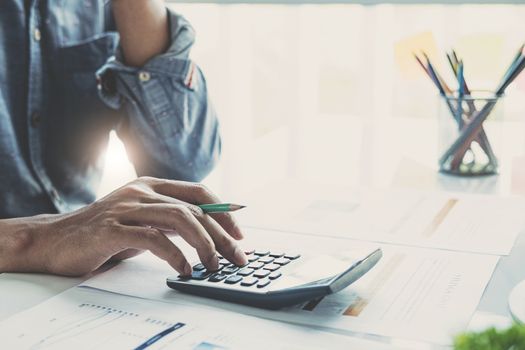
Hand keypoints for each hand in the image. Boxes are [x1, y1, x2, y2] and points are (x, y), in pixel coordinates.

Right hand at [11, 177, 246, 275]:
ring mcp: (126, 207)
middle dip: (222, 235)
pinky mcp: (112, 228)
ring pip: (179, 219)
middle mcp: (141, 191)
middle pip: (195, 209)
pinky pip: (153, 238)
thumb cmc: (101, 233)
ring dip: (204, 244)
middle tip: (237, 257)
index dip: (224, 211)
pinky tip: (184, 270)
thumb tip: (206, 231)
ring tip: (213, 266)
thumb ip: (168, 219)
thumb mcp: (141, 220)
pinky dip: (175, 256)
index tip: (239, 234)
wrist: (53, 240)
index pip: (198, 192)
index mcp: (151, 185)